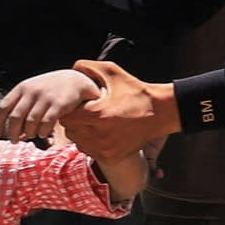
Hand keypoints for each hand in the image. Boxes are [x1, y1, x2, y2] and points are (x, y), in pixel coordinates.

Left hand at [0, 69, 101, 142]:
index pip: (4, 107)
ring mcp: (45, 97)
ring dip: (29, 133)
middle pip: (15, 117)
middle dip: (12, 133)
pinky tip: (42, 134)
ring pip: (30, 123)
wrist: (75, 80)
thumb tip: (12, 132)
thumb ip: (21, 107)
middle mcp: (32, 91)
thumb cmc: (50, 90)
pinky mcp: (59, 104)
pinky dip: (42, 132)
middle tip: (14, 141)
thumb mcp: (32, 91)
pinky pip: (46, 124)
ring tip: (31, 135)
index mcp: (22, 88)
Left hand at [63, 59, 178, 159]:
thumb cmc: (134, 91)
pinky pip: (90, 152)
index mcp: (97, 115)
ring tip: (95, 123)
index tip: (80, 105)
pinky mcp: (111, 158)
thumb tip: (72, 69)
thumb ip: (87, 67)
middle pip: (70, 131)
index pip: (66, 117)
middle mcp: (99, 135)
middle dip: (75, 121)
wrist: (159, 112)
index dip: (71, 109)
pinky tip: (102, 133)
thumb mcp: (112, 72)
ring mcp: (105, 149)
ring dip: (82, 133)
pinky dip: (93, 143)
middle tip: (87, 114)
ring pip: (79, 142)